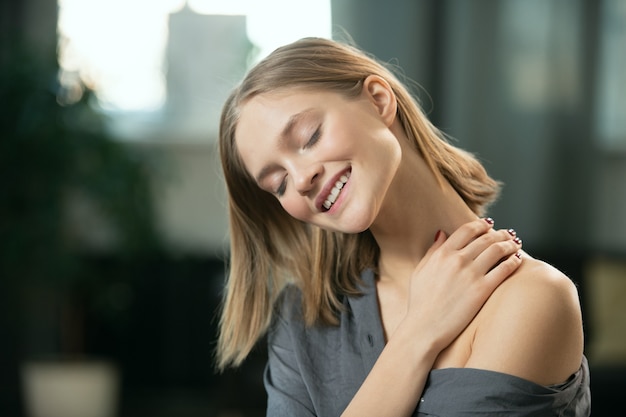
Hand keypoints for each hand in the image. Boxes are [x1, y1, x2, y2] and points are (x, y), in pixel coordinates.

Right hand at [405, 218, 521, 351]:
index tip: (489, 225)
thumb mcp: (420, 271)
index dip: (481, 224)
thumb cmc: (420, 302)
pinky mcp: (482, 289)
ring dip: (509, 244)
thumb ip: (432, 251)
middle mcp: (457, 260)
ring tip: (515, 244)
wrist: (425, 327)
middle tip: (508, 234)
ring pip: (497, 250)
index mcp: (442, 254)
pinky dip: (513, 261)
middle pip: (485, 238)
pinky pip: (504, 269)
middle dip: (500, 233)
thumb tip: (442, 233)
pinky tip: (517, 259)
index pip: (467, 230)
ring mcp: (471, 274)